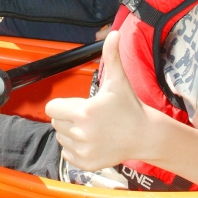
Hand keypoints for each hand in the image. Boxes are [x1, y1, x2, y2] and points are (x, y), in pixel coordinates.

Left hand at [46, 31, 148, 169]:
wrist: (145, 135)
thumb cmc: (129, 106)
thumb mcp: (118, 81)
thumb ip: (111, 56)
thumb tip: (113, 34)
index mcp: (83, 112)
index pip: (52, 108)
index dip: (64, 105)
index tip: (80, 105)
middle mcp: (80, 133)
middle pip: (56, 123)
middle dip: (68, 118)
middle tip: (89, 117)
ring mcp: (83, 150)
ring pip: (61, 138)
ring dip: (71, 133)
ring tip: (93, 129)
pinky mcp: (85, 163)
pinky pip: (67, 153)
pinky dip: (76, 148)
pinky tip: (93, 141)